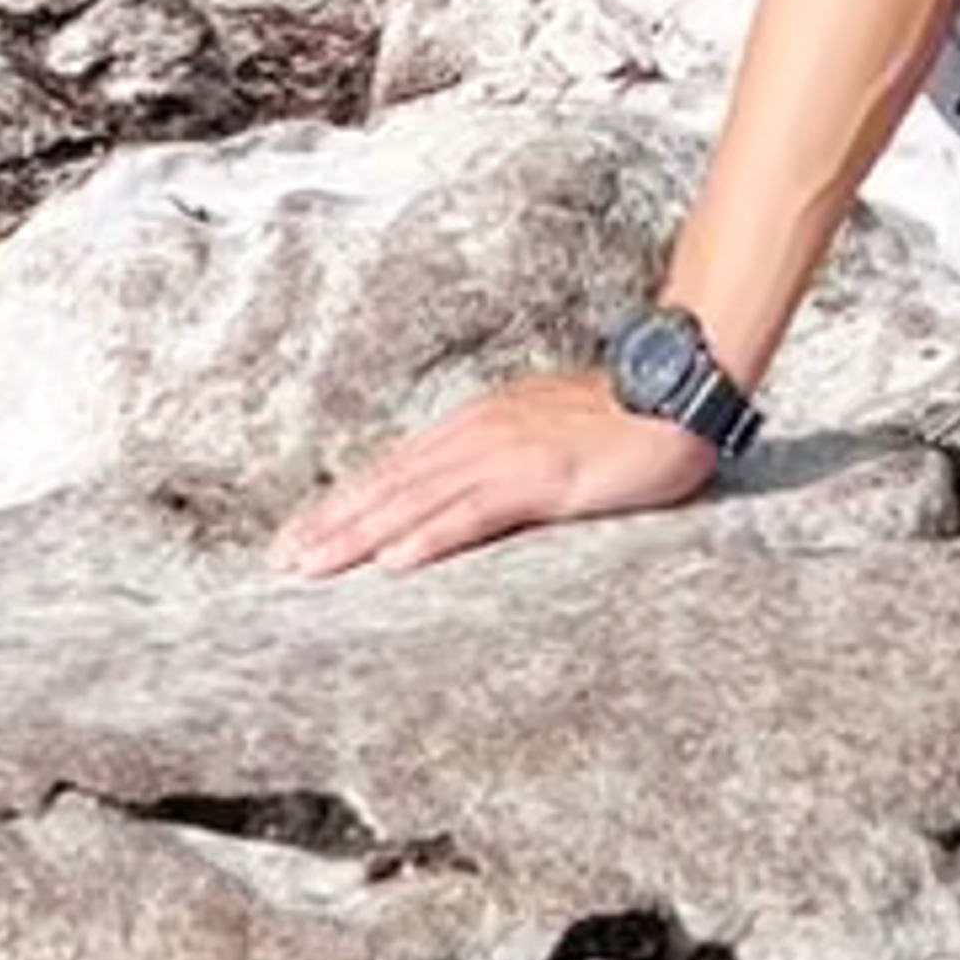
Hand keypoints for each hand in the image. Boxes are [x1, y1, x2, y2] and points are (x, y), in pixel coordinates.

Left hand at [275, 370, 719, 582]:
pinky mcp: (540, 477)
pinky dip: (428, 536)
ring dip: (359, 535)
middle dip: (332, 523)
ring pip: (416, 499)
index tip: (299, 536)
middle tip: (282, 562)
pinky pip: (473, 512)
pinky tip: (394, 560)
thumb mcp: (544, 438)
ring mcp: (507, 452)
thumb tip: (459, 493)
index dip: (344, 503)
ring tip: (314, 567)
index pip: (396, 470)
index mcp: (478, 424)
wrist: (677, 392)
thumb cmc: (620, 422)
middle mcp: (480, 432)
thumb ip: (499, 463)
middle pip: (391, 483)